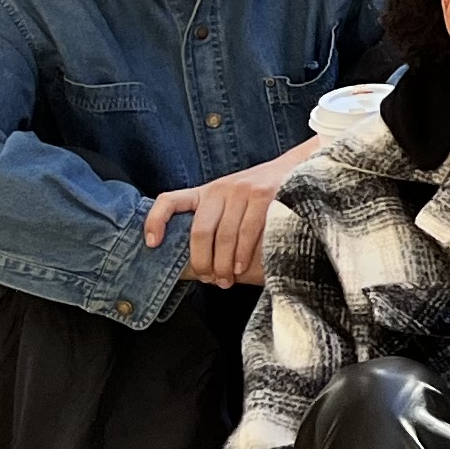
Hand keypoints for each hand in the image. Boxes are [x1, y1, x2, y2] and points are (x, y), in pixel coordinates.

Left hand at [143, 141, 316, 287]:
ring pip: (224, 235)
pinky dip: (242, 254)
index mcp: (206, 192)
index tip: (152, 244)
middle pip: (200, 230)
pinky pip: (247, 231)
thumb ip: (216, 222)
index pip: (169, 200)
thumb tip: (201, 263)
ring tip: (226, 280)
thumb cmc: (262, 197)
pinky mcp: (263, 195)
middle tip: (209, 279)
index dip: (155, 221)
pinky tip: (241, 267)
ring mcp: (242, 191)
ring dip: (224, 263)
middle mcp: (220, 189)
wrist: (298, 168)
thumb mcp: (232, 203)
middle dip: (202, 261)